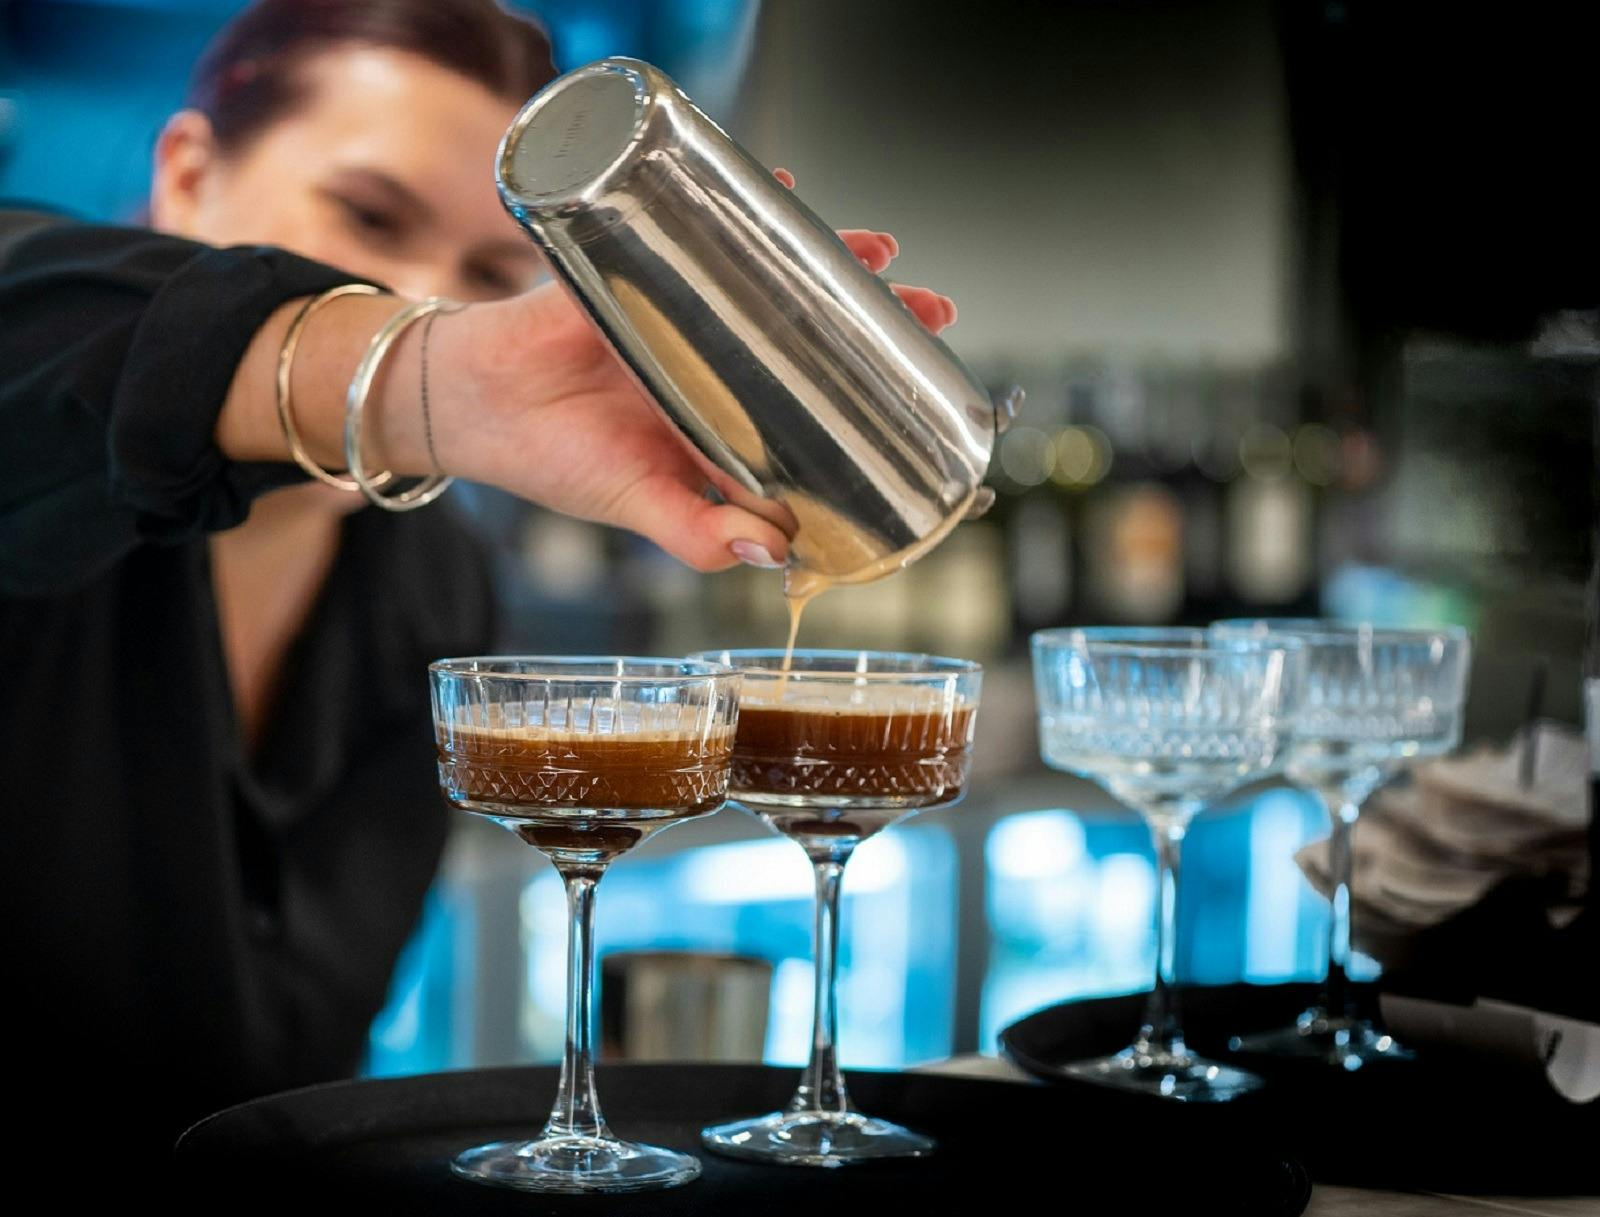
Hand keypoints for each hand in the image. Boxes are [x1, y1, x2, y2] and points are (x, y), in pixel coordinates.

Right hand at [435, 173, 959, 573]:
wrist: (474, 404)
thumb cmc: (557, 460)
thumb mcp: (639, 505)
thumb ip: (699, 535)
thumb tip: (774, 555)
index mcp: (726, 422)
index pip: (812, 407)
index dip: (867, 398)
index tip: (921, 393)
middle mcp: (720, 365)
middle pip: (812, 335)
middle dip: (874, 320)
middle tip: (930, 305)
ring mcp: (689, 316)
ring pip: (775, 282)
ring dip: (831, 261)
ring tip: (880, 248)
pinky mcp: (650, 272)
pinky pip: (706, 234)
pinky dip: (744, 206)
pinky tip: (788, 187)